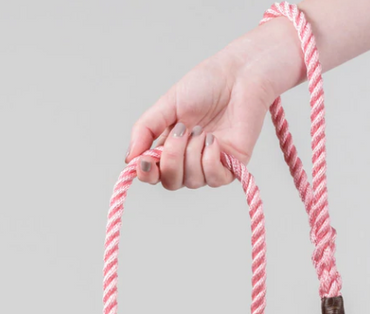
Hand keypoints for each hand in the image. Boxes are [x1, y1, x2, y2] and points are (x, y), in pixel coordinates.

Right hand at [126, 20, 302, 188]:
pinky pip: (213, 179)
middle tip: (182, 130)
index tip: (144, 161)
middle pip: (170, 182)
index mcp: (170, 147)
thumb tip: (129, 159)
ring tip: (202, 129)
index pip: (153, 174)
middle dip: (172, 158)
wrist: (240, 75)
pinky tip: (214, 139)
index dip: (146, 173)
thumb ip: (145, 130)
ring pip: (191, 181)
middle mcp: (189, 160)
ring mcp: (210, 165)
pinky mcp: (232, 167)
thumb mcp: (166, 104)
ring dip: (192, 154)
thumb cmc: (206, 84)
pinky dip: (210, 160)